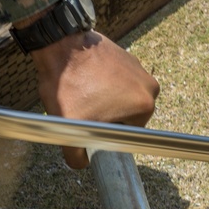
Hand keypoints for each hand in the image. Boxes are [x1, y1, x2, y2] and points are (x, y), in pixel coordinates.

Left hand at [30, 29, 159, 167]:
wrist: (60, 46)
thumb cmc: (68, 85)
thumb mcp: (70, 129)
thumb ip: (77, 157)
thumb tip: (83, 163)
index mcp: (144, 106)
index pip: (126, 135)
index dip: (104, 134)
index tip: (88, 124)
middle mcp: (148, 86)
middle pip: (125, 116)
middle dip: (104, 117)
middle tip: (83, 110)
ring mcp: (138, 68)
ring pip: (120, 99)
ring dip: (103, 100)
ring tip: (82, 95)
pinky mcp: (126, 56)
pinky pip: (115, 81)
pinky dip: (101, 84)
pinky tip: (85, 82)